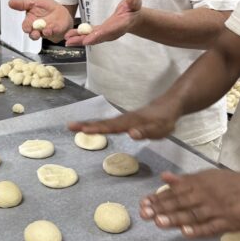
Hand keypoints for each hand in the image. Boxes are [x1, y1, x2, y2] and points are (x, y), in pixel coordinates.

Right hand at [8, 0, 73, 40]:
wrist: (59, 9)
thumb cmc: (45, 7)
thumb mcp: (33, 2)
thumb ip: (22, 4)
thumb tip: (10, 2)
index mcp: (30, 21)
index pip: (26, 26)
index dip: (26, 28)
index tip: (27, 28)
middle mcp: (37, 28)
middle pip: (33, 34)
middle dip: (34, 35)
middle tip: (36, 33)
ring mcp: (46, 30)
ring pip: (44, 35)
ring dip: (45, 33)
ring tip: (46, 31)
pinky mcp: (56, 31)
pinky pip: (55, 32)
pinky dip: (54, 31)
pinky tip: (54, 28)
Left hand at [65, 0, 141, 45]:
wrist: (133, 18)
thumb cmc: (133, 9)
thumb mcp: (135, 4)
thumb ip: (133, 2)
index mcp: (119, 26)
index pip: (107, 32)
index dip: (97, 36)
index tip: (87, 40)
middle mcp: (110, 33)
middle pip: (95, 38)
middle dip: (82, 40)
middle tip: (69, 42)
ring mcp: (104, 34)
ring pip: (90, 38)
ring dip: (78, 39)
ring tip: (66, 40)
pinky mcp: (100, 32)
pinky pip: (89, 35)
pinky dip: (79, 36)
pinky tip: (70, 36)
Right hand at [67, 97, 181, 139]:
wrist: (169, 106)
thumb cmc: (164, 120)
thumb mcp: (160, 129)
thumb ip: (146, 131)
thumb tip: (131, 134)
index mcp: (130, 122)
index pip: (111, 126)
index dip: (98, 129)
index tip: (84, 130)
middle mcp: (124, 119)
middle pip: (102, 123)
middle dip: (86, 124)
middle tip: (70, 126)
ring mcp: (123, 119)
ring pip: (103, 122)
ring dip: (89, 124)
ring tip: (74, 126)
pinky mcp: (124, 121)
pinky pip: (108, 123)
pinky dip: (97, 124)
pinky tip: (90, 127)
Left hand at [139, 170, 239, 237]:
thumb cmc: (233, 184)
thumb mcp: (208, 176)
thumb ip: (185, 180)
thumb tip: (164, 177)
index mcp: (200, 183)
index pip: (175, 191)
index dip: (158, 198)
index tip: (143, 203)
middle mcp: (206, 194)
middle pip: (180, 202)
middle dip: (161, 208)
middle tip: (144, 214)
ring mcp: (217, 209)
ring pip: (193, 215)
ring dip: (175, 219)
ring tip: (158, 222)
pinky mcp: (229, 222)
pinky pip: (211, 227)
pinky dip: (199, 230)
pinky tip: (185, 233)